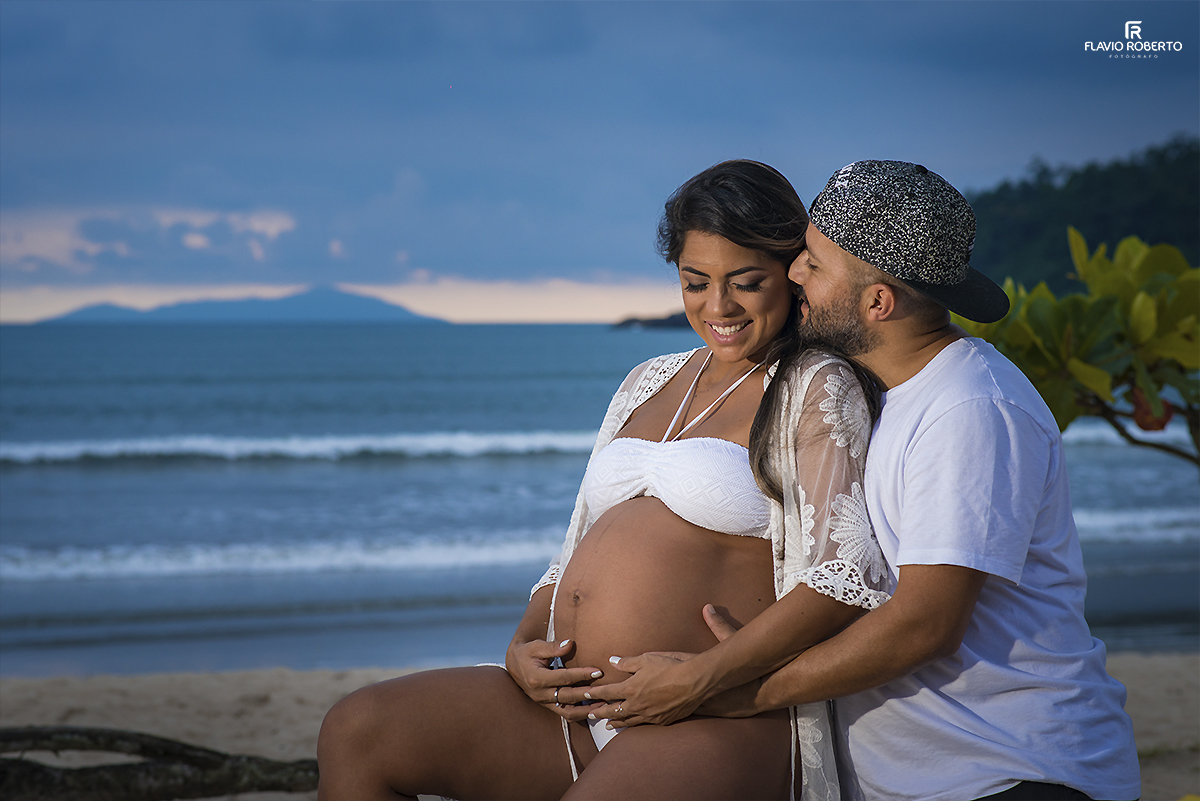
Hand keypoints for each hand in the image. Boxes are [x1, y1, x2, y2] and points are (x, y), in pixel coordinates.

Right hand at [504, 637, 602, 716]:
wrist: (515, 664)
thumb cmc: (528, 652)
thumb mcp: (536, 646)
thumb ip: (553, 646)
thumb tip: (570, 643)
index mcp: (536, 678)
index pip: (563, 677)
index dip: (581, 674)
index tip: (598, 671)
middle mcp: (540, 693)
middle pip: (568, 696)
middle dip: (588, 693)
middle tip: (605, 689)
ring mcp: (544, 702)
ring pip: (568, 711)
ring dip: (587, 710)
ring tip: (603, 704)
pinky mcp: (548, 706)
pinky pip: (566, 714)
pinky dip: (581, 714)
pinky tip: (594, 709)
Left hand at [577, 604, 749, 726]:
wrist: (694, 682)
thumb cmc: (670, 667)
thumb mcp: (646, 659)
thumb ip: (627, 662)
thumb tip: (613, 660)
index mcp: (631, 688)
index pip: (607, 692)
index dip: (595, 694)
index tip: (585, 696)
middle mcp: (637, 705)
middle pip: (613, 711)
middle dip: (599, 712)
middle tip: (589, 715)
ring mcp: (649, 715)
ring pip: (628, 721)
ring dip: (615, 722)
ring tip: (607, 724)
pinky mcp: (662, 720)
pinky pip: (644, 724)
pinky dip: (634, 724)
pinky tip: (632, 724)